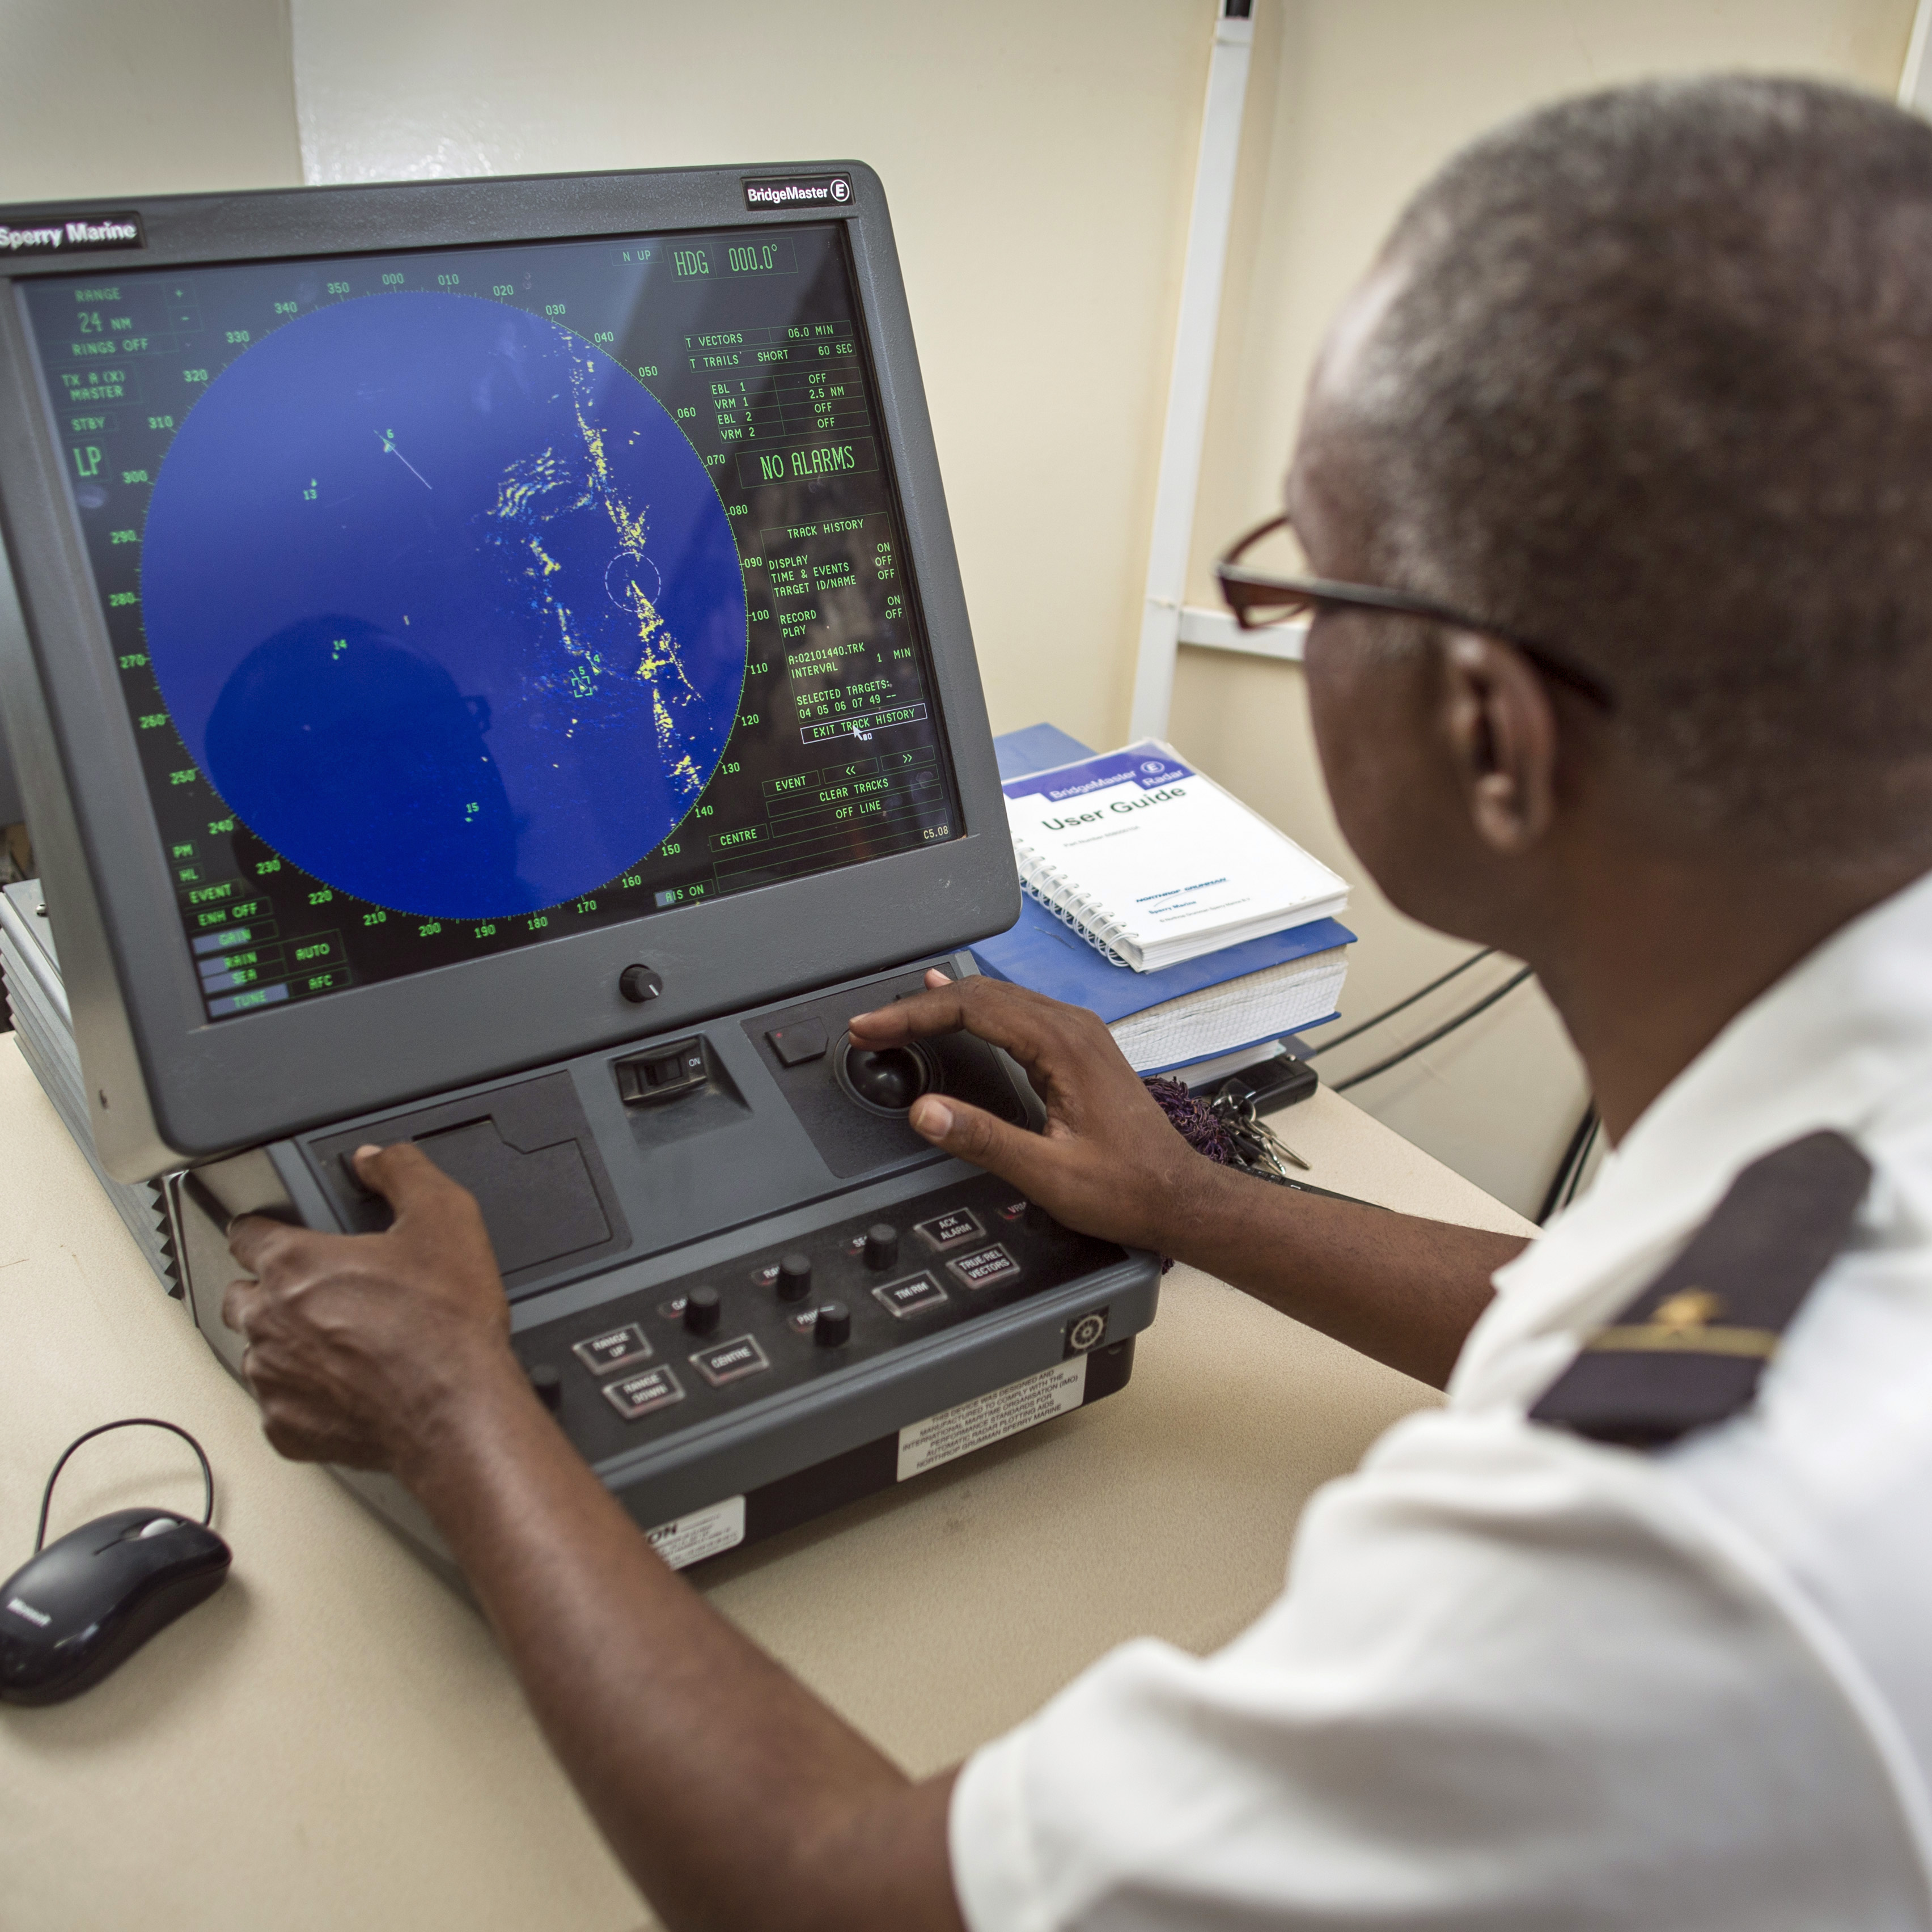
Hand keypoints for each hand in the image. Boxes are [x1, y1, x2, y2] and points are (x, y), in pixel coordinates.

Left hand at [222, 1143, 527, 1478]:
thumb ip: (402, 1170)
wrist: (459, 1411)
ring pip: (257, 1351)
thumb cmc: (446, 1324)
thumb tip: (374, 1157)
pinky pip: (280, 1404)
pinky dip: (305, 1395)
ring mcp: (272, 1379)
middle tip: (321, 1292)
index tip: (277, 1234)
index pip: (243, 1231)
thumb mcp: (445, 1215)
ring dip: (285, 1343)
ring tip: (341, 1342)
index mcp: (295, 1263)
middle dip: (268, 1289)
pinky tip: (348, 1385)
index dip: (262, 1226)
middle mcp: (268, 1320)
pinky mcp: (286, 1429)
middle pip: (239, 1293)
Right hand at [846, 971, 1219, 1251]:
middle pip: (981, 994)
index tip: (871, 1029)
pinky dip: (976, 1010)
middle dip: (919, 1007)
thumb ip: (983, 1140)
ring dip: (945, 1005)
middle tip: (872, 1026)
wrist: (1179, 1197)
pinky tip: (957, 1006)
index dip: (912, 1015)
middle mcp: (1073, 1028)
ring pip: (998, 999)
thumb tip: (926, 1113)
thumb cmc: (1128, 1188)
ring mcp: (1079, 1036)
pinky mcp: (1080, 1050)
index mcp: (1063, 1045)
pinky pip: (1017, 1012)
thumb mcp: (1048, 1173)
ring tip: (898, 1014)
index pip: (971, 1008)